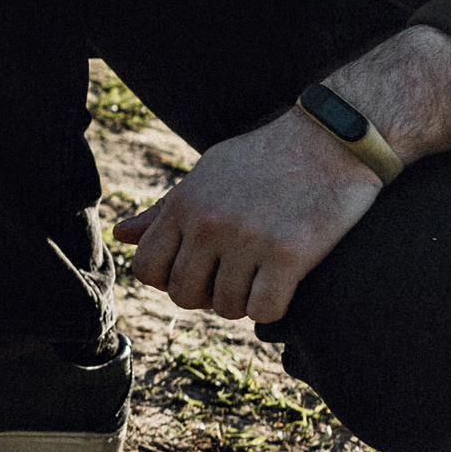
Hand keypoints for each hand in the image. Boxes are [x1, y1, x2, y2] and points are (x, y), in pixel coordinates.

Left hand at [113, 109, 381, 322]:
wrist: (330, 140)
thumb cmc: (264, 159)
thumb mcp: (207, 175)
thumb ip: (165, 210)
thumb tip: (119, 235)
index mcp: (183, 203)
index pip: (146, 268)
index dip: (168, 279)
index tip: (196, 271)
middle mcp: (208, 223)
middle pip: (183, 294)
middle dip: (205, 295)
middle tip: (231, 277)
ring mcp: (247, 239)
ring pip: (226, 307)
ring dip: (243, 302)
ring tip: (259, 277)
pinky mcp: (290, 254)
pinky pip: (264, 311)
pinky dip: (272, 309)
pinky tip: (282, 286)